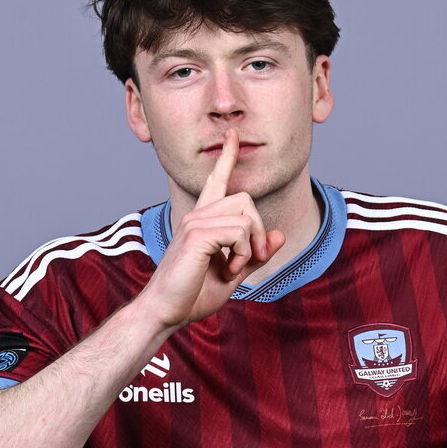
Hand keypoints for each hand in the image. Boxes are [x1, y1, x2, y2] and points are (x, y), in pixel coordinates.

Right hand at [140, 129, 285, 328]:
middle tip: (254, 259)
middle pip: (245, 199)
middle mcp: (196, 215)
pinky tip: (228, 270)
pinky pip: (239, 232)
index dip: (228, 157)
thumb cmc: (193, 295)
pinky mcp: (196, 235)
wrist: (167, 312)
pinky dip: (243, 254)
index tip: (234, 135)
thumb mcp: (233, 274)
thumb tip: (279, 235)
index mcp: (202, 220)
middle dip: (259, 230)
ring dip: (251, 246)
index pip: (216, 180)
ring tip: (234, 268)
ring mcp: (194, 222)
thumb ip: (254, 254)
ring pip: (246, 215)